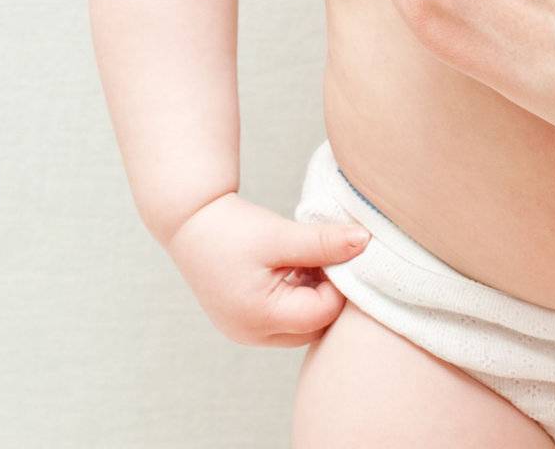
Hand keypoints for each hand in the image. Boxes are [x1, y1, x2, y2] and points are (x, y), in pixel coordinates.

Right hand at [164, 191, 368, 346]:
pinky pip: (284, 317)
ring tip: (304, 257)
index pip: (323, 313)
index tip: (338, 251)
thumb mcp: (281, 234)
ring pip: (300, 322)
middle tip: (325, 254)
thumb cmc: (232, 228)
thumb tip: (365, 242)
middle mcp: (253, 334)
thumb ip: (324, 241)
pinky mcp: (244, 320)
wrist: (189, 220)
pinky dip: (296, 293)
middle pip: (313, 325)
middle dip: (327, 291)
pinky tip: (292, 263)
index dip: (338, 282)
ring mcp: (247, 331)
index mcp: (261, 318)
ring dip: (312, 291)